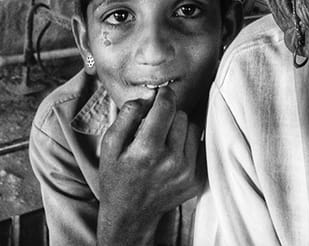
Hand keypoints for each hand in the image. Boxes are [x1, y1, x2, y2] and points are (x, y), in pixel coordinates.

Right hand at [96, 86, 203, 245]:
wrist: (129, 215)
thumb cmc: (117, 176)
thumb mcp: (110, 144)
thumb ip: (127, 115)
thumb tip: (149, 95)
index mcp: (147, 150)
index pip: (167, 105)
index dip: (163, 95)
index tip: (160, 94)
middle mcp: (171, 161)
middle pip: (181, 115)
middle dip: (169, 115)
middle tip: (155, 128)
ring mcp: (187, 172)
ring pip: (193, 128)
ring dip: (180, 129)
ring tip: (163, 142)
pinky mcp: (196, 180)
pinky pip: (199, 146)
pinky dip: (187, 145)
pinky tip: (171, 154)